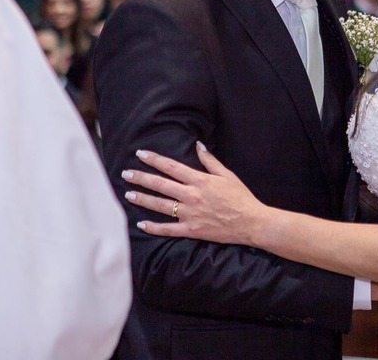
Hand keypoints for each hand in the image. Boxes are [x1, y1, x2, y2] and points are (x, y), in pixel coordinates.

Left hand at [125, 143, 264, 243]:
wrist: (251, 222)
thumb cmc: (240, 197)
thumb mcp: (227, 175)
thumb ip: (210, 160)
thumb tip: (198, 145)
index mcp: (200, 180)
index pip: (171, 167)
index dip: (154, 160)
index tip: (140, 154)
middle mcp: (191, 196)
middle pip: (160, 185)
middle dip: (141, 178)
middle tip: (126, 174)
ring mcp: (190, 214)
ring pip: (160, 205)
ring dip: (143, 199)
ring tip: (128, 194)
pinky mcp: (191, 230)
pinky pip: (168, 229)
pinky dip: (153, 227)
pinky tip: (141, 223)